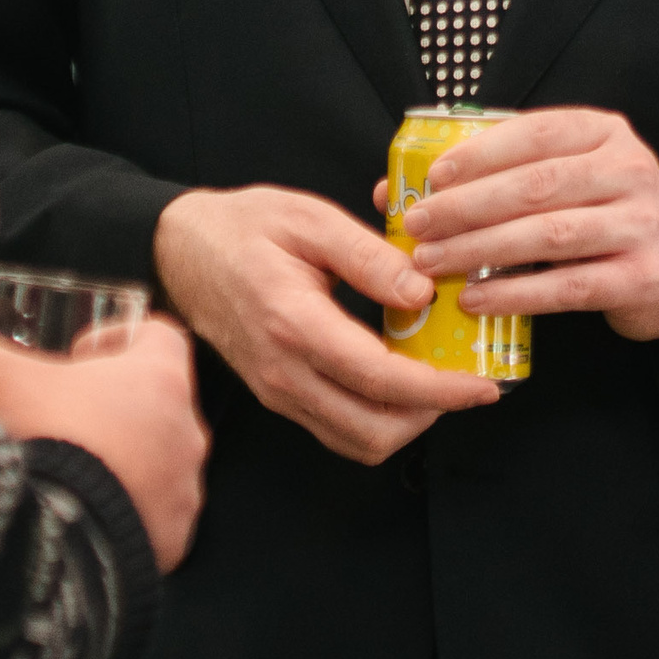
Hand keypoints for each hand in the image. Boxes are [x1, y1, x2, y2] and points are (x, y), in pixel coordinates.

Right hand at [0, 316, 208, 571]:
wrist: (33, 548)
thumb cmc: (25, 444)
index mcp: (159, 379)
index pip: (159, 336)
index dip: (117, 338)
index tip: (78, 355)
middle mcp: (185, 433)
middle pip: (159, 402)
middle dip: (116, 405)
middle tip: (65, 416)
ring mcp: (182, 493)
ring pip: (159, 462)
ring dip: (124, 460)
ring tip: (69, 472)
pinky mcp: (170, 544)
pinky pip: (154, 516)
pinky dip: (124, 512)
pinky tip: (79, 515)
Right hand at [152, 185, 499, 466]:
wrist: (177, 250)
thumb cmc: (242, 227)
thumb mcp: (310, 219)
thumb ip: (369, 256)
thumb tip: (422, 293)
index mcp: (295, 325)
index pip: (381, 379)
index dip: (440, 390)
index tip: (482, 384)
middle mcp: (284, 372)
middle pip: (373, 430)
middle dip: (430, 415)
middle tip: (464, 381)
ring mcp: (277, 391)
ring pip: (356, 440)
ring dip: (404, 421)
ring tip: (436, 379)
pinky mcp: (276, 394)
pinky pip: (336, 427)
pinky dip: (376, 416)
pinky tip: (396, 377)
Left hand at [399, 108, 658, 341]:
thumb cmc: (606, 214)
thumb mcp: (571, 177)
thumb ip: (501, 174)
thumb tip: (395, 188)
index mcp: (606, 133)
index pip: (536, 131)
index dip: (481, 153)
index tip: (432, 175)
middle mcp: (629, 171)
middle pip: (536, 185)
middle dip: (468, 206)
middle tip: (420, 224)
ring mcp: (640, 224)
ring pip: (547, 235)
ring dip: (481, 249)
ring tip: (433, 262)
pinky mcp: (640, 277)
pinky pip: (566, 287)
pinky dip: (514, 294)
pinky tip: (475, 299)